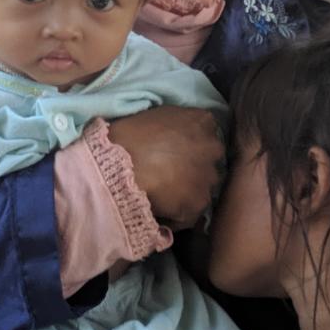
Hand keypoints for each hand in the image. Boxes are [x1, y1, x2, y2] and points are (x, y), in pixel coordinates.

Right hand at [109, 105, 225, 229]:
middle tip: (170, 173)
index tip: (177, 151)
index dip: (191, 144)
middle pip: (209, 160)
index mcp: (202, 121)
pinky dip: (178, 213)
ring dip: (188, 190)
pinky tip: (160, 210)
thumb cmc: (129, 136)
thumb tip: (176, 137)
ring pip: (203, 186)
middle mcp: (212, 148)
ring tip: (164, 194)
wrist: (117, 165)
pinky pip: (191, 211)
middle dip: (195, 166)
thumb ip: (177, 123)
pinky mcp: (199, 203)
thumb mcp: (157, 116)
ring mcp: (208, 177)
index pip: (206, 133)